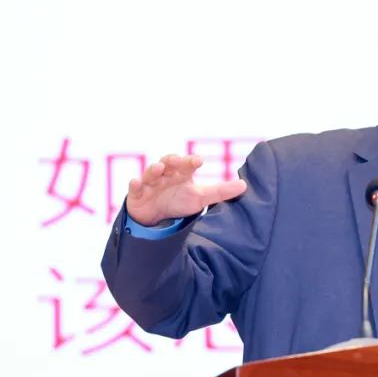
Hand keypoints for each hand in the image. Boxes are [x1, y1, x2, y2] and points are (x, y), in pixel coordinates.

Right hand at [125, 154, 247, 226]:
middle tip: (177, 160)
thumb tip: (244, 185)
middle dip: (171, 160)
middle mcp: (165, 175)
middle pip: (167, 163)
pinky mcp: (136, 194)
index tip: (198, 160)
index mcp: (181, 173)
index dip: (190, 161)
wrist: (156, 216)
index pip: (186, 164)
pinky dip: (134, 184)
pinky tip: (136, 183)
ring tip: (158, 168)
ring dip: (154, 169)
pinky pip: (133, 188)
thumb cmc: (180, 201)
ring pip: (150, 172)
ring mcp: (149, 183)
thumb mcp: (201, 197)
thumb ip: (221, 191)